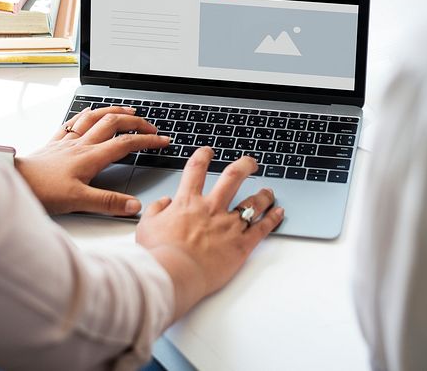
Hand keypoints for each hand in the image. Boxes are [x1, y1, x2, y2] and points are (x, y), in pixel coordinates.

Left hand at [16, 106, 168, 215]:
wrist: (15, 180)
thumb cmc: (42, 190)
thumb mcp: (78, 201)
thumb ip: (108, 202)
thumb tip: (134, 206)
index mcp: (90, 157)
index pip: (126, 144)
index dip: (147, 140)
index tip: (162, 140)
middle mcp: (81, 144)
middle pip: (113, 124)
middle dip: (135, 122)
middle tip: (150, 126)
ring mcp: (67, 141)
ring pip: (94, 117)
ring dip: (113, 111)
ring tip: (127, 110)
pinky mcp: (54, 143)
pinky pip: (73, 122)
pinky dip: (86, 114)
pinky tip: (88, 112)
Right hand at [135, 147, 284, 319]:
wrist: (174, 274)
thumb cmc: (160, 254)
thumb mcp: (147, 226)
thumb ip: (157, 209)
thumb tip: (165, 201)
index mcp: (188, 202)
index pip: (196, 169)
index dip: (203, 156)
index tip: (208, 152)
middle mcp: (211, 208)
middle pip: (233, 177)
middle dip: (244, 166)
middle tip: (250, 162)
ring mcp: (228, 225)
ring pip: (252, 202)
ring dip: (263, 194)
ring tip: (268, 191)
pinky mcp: (241, 245)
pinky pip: (262, 228)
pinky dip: (273, 218)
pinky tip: (278, 212)